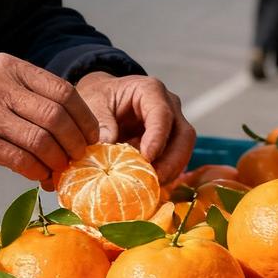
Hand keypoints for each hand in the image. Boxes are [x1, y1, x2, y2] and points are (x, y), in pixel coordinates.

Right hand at [0, 54, 99, 183]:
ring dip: (57, 160)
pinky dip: (36, 171)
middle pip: (57, 116)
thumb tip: (73, 124)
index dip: (84, 117)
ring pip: (41, 140)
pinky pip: (20, 159)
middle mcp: (0, 85)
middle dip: (75, 142)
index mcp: (10, 66)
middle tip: (80, 157)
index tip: (91, 135)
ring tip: (60, 169)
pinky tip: (39, 175)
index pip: (63, 91)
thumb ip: (29, 92)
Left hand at [76, 71, 196, 184]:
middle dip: (172, 161)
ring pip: (183, 149)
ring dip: (170, 170)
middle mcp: (168, 106)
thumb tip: (107, 144)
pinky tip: (150, 185)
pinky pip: (175, 159)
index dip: (157, 138)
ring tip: (151, 186)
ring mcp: (172, 124)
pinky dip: (165, 173)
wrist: (103, 98)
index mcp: (150, 91)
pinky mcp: (169, 141)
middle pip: (184, 134)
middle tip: (155, 180)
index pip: (162, 115)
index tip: (147, 158)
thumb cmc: (99, 97)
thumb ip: (100, 122)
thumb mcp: (93, 103)